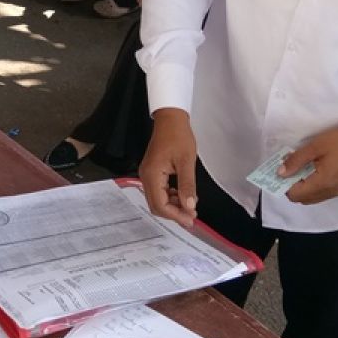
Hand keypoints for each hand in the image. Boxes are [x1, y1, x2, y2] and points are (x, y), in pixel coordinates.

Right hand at [138, 108, 198, 227]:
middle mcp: (146, 176)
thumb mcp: (186, 162)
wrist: (170, 119)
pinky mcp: (152, 172)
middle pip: (156, 205)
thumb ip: (187, 186)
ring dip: (173, 206)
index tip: (191, 218)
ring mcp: (147, 174)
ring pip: (157, 199)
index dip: (175, 214)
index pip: (160, 204)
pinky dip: (170, 197)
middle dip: (173, 213)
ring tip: (189, 206)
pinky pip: (159, 191)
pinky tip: (182, 195)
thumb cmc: (178, 136)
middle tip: (191, 216)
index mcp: (152, 175)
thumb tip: (189, 206)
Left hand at [283, 123, 337, 204]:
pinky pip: (321, 194)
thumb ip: (296, 160)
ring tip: (301, 168)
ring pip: (311, 198)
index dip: (285, 184)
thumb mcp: (315, 147)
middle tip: (290, 169)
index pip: (295, 195)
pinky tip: (313, 171)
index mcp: (323, 183)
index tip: (282, 170)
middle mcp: (330, 192)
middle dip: (292, 187)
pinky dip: (312, 186)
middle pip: (302, 200)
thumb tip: (280, 173)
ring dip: (302, 187)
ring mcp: (337, 192)